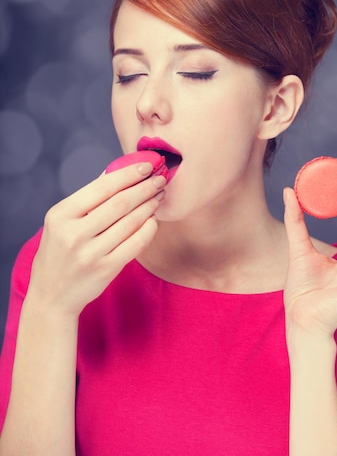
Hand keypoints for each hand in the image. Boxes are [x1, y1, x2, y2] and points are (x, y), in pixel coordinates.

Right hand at [27, 162, 165, 316]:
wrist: (51, 296)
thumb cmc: (60, 251)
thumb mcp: (62, 221)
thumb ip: (88, 198)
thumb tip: (117, 171)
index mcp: (61, 214)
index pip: (102, 187)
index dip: (128, 174)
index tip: (147, 166)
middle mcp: (74, 233)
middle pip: (120, 203)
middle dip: (144, 188)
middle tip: (160, 179)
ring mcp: (90, 253)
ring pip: (130, 222)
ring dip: (149, 206)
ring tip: (158, 197)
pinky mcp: (105, 269)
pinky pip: (135, 244)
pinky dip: (149, 229)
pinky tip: (154, 220)